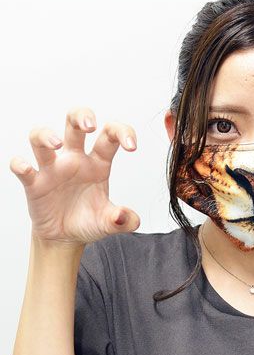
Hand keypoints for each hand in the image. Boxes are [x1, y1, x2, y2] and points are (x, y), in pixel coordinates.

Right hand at [9, 107, 140, 245]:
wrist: (66, 238)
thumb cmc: (88, 221)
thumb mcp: (110, 223)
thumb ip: (123, 220)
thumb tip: (128, 219)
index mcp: (98, 163)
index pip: (109, 135)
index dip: (122, 132)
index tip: (132, 147)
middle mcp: (75, 160)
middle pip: (74, 123)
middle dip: (81, 116)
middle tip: (89, 126)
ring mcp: (53, 169)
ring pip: (42, 138)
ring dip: (46, 135)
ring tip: (57, 143)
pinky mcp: (34, 184)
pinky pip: (21, 168)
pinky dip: (20, 165)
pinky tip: (25, 168)